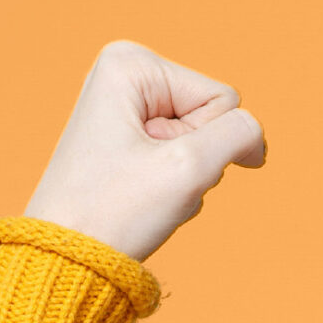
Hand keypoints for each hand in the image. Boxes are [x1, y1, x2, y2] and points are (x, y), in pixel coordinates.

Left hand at [23, 40, 265, 261]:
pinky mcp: (126, 141)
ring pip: (197, 144)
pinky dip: (171, 187)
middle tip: (152, 185)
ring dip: (183, 179)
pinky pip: (178, 160)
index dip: (207, 145)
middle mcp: (125, 76)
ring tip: (143, 194)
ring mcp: (125, 110)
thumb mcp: (188, 168)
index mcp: (132, 64)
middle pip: (209, 119)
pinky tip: (140, 199)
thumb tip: (255, 136)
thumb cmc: (115, 213)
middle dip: (194, 162)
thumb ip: (238, 136)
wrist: (68, 259)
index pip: (221, 100)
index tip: (164, 169)